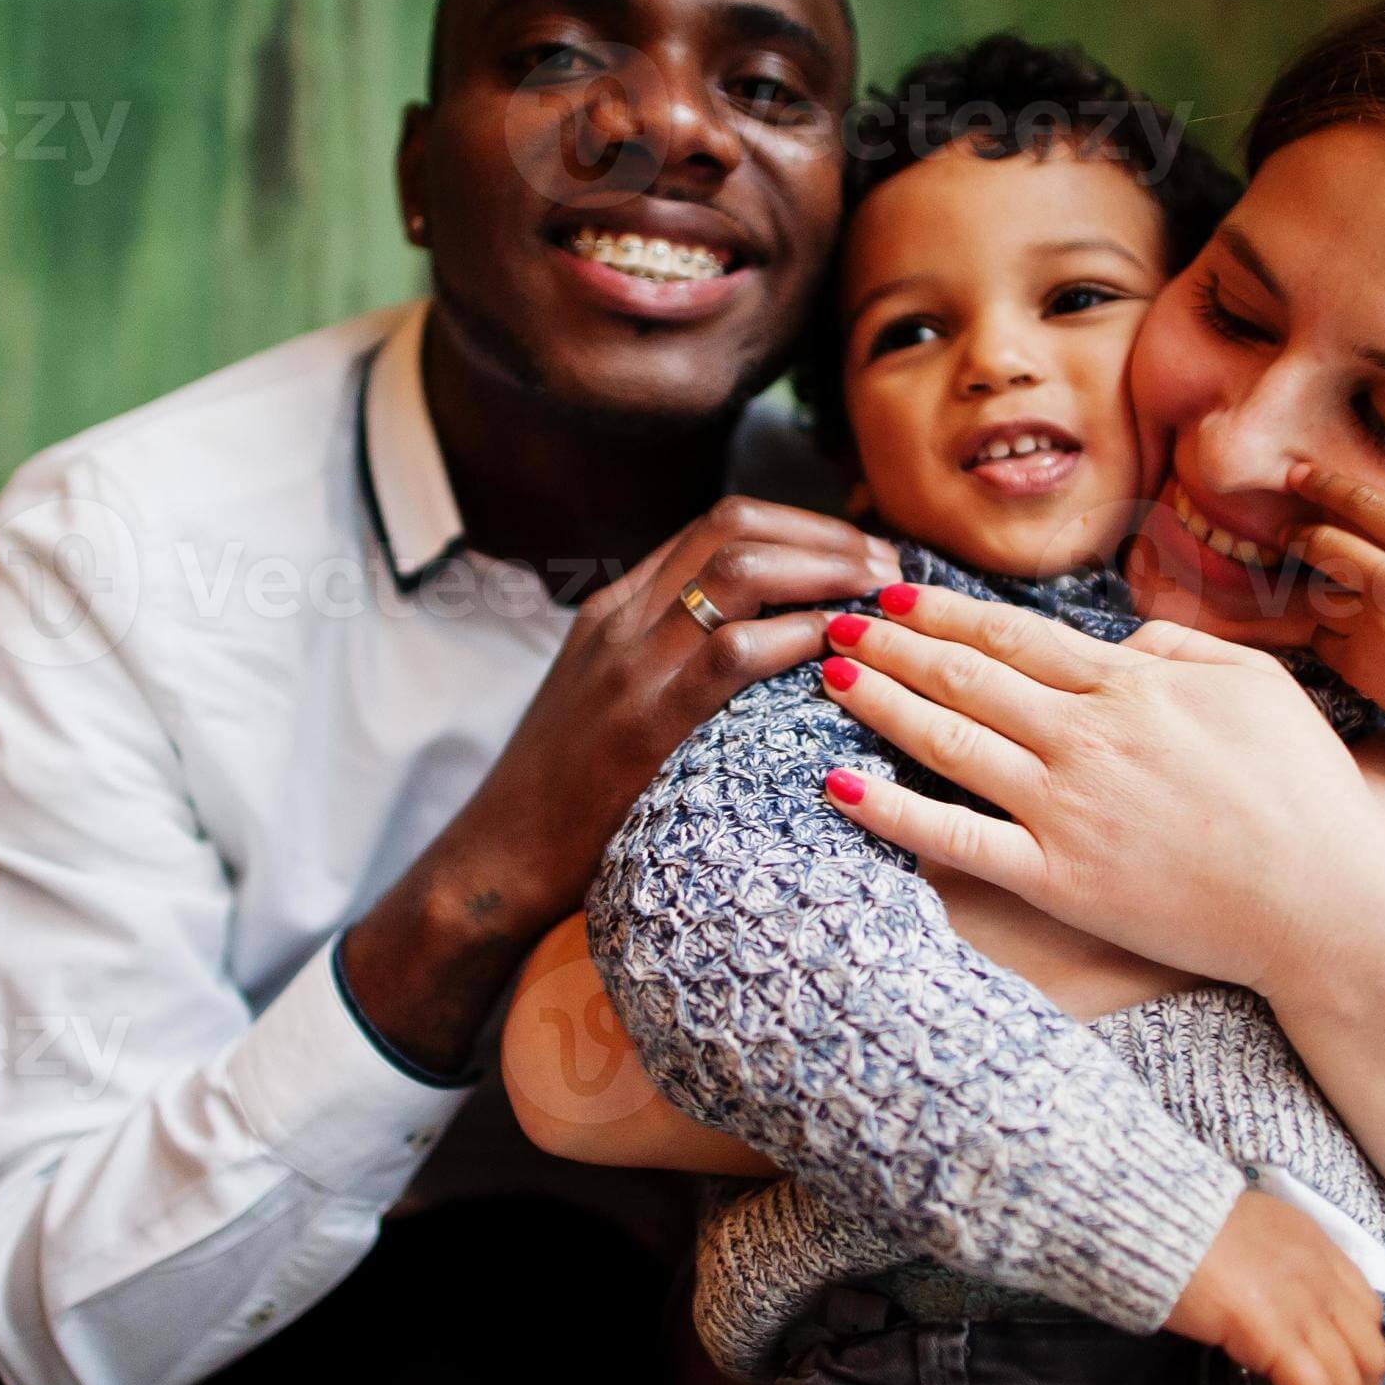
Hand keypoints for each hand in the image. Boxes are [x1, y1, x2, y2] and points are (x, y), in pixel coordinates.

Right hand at [459, 497, 900, 916]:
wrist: (498, 859)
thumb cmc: (568, 793)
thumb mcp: (609, 698)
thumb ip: (669, 658)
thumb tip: (763, 643)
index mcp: (615, 608)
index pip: (717, 525)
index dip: (802, 526)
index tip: (858, 555)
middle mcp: (621, 620)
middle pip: (735, 527)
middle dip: (826, 536)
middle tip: (886, 572)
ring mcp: (629, 665)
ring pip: (741, 570)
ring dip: (826, 572)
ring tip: (879, 602)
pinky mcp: (645, 722)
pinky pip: (733, 652)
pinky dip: (798, 636)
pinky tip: (837, 651)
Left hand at [808, 585, 1384, 995]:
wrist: (1330, 902)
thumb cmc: (1307, 792)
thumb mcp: (1258, 685)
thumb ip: (1178, 648)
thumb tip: (1118, 640)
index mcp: (1131, 686)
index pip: (1013, 635)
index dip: (945, 612)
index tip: (895, 594)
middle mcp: (1086, 737)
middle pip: (965, 676)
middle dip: (892, 645)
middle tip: (838, 623)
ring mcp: (1066, 808)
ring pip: (947, 740)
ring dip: (879, 703)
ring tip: (829, 676)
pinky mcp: (1059, 879)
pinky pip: (956, 838)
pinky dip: (892, 811)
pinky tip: (839, 786)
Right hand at [1164, 1187, 1384, 1384]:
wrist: (1151, 1216)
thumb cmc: (1176, 1223)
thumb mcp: (1240, 1232)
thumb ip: (1264, 1263)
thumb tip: (1256, 1304)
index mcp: (1315, 1248)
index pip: (1366, 1313)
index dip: (1357, 1360)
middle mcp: (1323, 1277)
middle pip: (1369, 1356)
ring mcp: (1306, 1307)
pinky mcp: (1278, 1336)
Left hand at [1280, 443, 1384, 746]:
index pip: (1367, 504)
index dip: (1325, 485)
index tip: (1298, 474)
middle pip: (1325, 545)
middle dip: (1298, 535)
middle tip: (1289, 533)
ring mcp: (1380, 628)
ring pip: (1318, 592)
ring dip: (1321, 590)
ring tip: (1341, 593)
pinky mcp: (1360, 665)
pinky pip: (1322, 636)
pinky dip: (1331, 635)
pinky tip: (1359, 638)